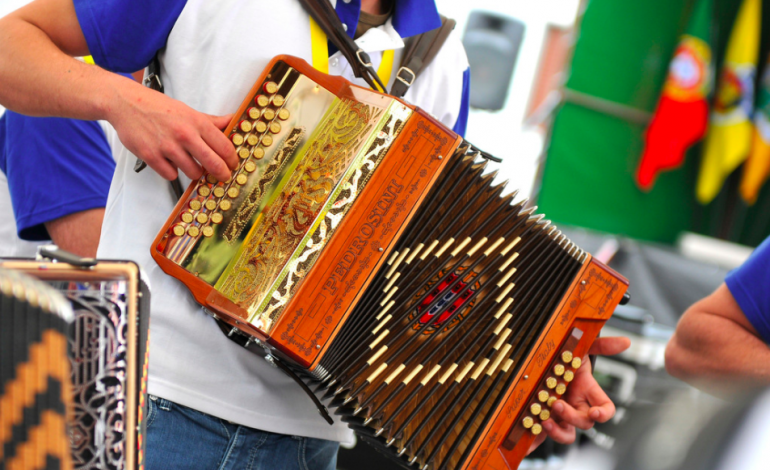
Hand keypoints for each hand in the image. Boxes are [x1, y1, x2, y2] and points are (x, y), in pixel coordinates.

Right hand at [108, 81, 237, 180]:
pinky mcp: (151, 156)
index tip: (233, 165)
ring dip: (194, 172)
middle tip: (222, 176)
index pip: (225, 147)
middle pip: (213, 164)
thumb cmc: (158, 107)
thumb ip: (211, 120)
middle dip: (222, 173)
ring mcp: (167, 147)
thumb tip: (233, 120)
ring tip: (190, 163)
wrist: (126, 104)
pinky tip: (169, 161)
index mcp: (196, 122)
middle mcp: (184, 135)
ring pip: (194, 173)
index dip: (232, 160)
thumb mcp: (188, 110)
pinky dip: (172, 171)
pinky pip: (171, 175)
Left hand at [527, 336, 630, 452]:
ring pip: (568, 435)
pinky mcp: (545, 419)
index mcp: (587, 391)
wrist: (537, 361)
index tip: (595, 412)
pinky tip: (534, 423)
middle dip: (572, 416)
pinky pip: (547, 434)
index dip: (604, 414)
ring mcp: (561, 415)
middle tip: (556, 404)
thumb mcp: (580, 347)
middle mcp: (576, 406)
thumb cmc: (562, 356)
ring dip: (558, 432)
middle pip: (585, 422)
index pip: (605, 408)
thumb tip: (626, 341)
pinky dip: (542, 433)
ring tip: (545, 420)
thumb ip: (602, 345)